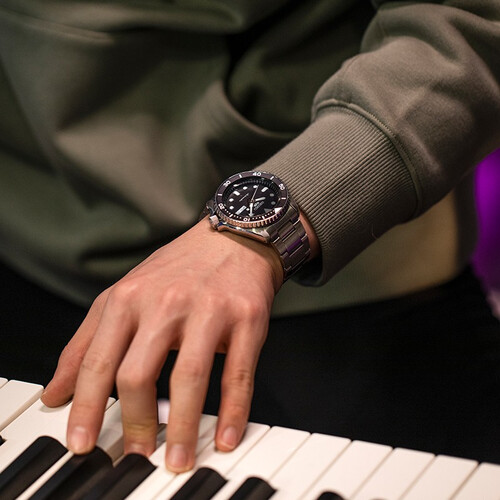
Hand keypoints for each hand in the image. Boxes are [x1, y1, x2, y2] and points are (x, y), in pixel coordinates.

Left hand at [41, 218, 282, 471]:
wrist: (232, 238)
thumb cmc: (177, 270)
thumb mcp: (124, 295)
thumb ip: (87, 342)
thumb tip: (55, 392)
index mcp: (129, 298)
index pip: (97, 361)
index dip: (86, 408)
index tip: (82, 443)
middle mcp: (165, 303)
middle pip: (138, 373)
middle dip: (135, 423)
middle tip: (137, 453)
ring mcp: (208, 310)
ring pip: (189, 378)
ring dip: (182, 428)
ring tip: (178, 459)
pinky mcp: (246, 318)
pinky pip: (237, 373)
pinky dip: (232, 411)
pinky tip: (227, 436)